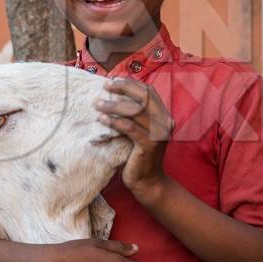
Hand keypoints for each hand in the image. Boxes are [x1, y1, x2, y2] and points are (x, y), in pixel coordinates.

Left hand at [94, 78, 174, 199]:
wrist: (147, 181)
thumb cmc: (138, 154)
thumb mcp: (140, 130)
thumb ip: (135, 114)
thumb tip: (115, 93)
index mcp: (163, 115)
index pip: (149, 91)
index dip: (131, 83)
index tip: (114, 79)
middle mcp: (165, 122)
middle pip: (143, 97)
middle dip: (123, 88)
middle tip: (106, 86)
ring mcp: (158, 134)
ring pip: (134, 111)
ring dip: (113, 105)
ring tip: (97, 103)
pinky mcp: (149, 145)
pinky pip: (129, 128)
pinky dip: (114, 121)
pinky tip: (101, 119)